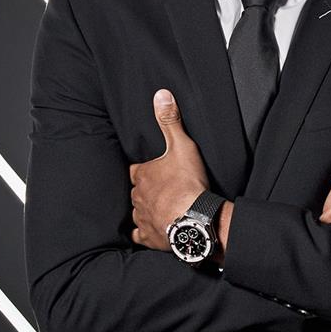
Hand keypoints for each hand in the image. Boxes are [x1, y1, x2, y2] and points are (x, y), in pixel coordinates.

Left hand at [127, 89, 208, 250]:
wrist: (195, 218)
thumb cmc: (188, 182)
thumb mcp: (182, 146)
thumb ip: (170, 122)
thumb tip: (161, 95)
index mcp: (142, 175)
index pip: (135, 170)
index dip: (143, 170)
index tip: (151, 170)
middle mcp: (137, 196)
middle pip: (136, 191)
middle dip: (144, 190)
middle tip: (158, 189)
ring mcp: (141, 217)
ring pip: (137, 211)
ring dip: (144, 209)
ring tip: (157, 209)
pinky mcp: (148, 236)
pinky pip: (138, 235)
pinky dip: (143, 232)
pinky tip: (148, 231)